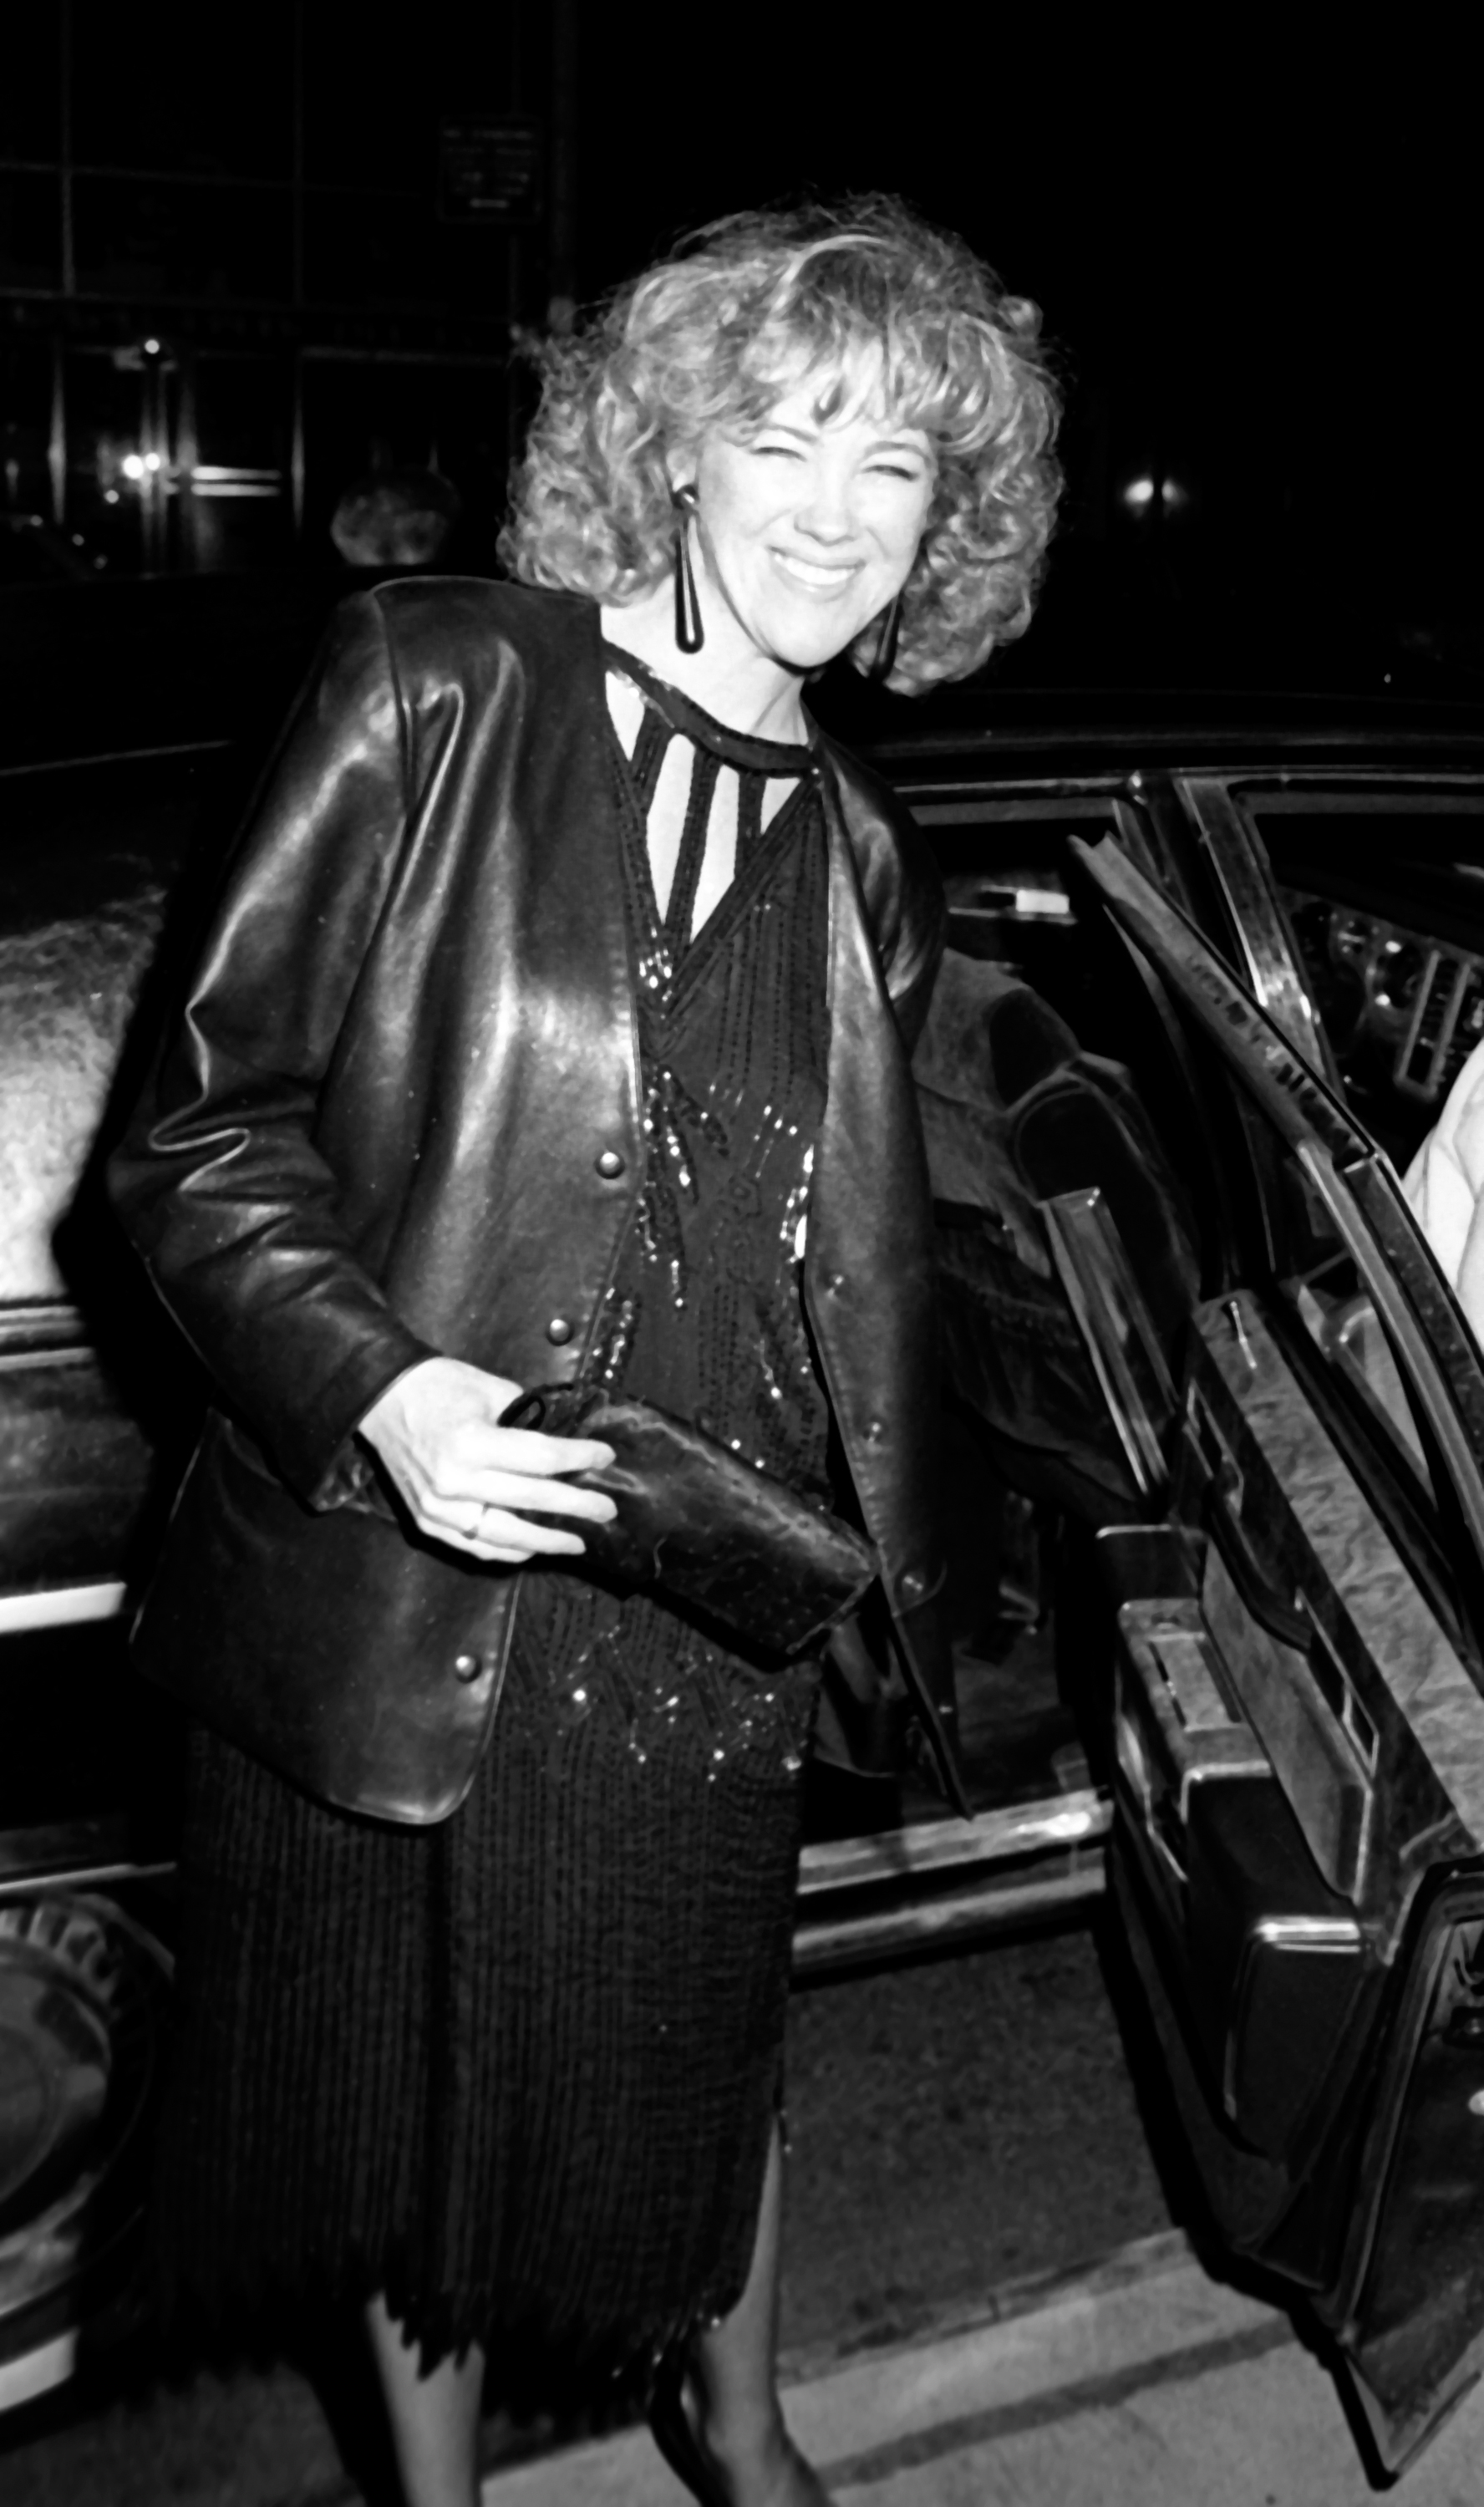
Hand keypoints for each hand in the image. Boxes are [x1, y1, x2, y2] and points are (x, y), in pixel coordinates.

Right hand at [357, 1356, 616, 1564]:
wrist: (381, 1398)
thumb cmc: (439, 1386)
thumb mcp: (490, 1389)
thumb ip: (527, 1419)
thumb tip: (563, 1445)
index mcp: (471, 1443)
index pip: (541, 1459)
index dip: (580, 1458)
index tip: (606, 1457)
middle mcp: (454, 1482)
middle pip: (531, 1500)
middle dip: (576, 1505)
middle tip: (607, 1510)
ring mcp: (438, 1508)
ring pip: (505, 1536)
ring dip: (546, 1541)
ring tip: (578, 1542)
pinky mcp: (426, 1522)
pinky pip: (474, 1545)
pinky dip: (507, 1551)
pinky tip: (533, 1549)